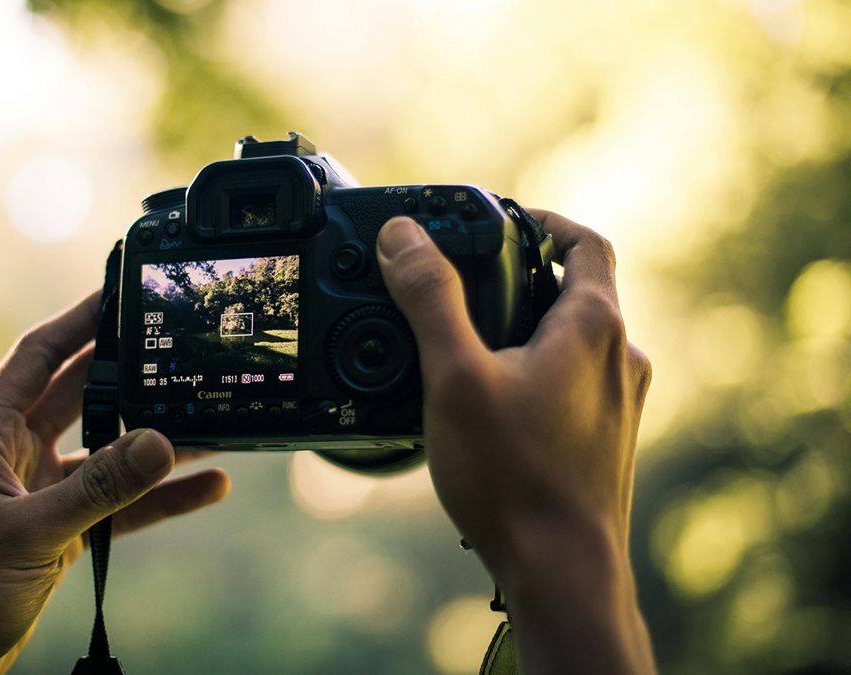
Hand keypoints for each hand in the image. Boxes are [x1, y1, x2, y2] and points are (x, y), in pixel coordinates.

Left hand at [0, 292, 230, 673]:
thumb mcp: (27, 534)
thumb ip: (98, 490)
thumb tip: (161, 442)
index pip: (38, 356)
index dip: (79, 319)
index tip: (122, 290)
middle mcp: (14, 452)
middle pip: (82, 394)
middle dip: (131, 372)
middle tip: (181, 345)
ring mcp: (39, 490)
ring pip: (108, 450)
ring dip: (155, 439)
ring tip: (212, 418)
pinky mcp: (60, 529)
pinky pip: (119, 502)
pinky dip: (160, 496)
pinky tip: (206, 487)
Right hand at [376, 212, 654, 673]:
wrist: (561, 571)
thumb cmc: (514, 477)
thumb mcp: (454, 375)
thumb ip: (430, 298)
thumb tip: (403, 236)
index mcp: (594, 326)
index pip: (586, 242)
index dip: (544, 220)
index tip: (503, 221)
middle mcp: (619, 359)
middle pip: (579, 290)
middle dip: (523, 277)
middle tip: (469, 282)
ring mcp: (618, 404)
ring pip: (576, 340)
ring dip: (530, 327)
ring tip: (470, 343)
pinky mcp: (606, 441)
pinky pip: (574, 384)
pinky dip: (538, 372)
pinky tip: (492, 402)